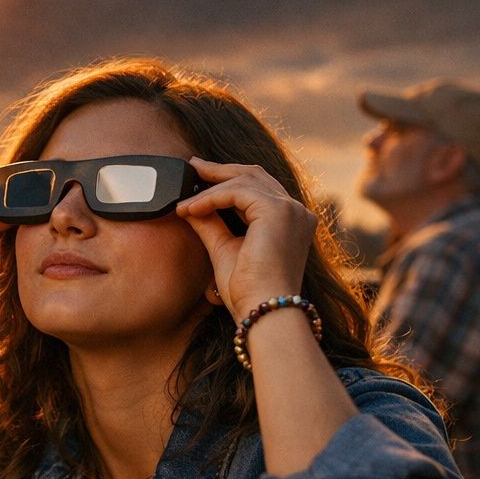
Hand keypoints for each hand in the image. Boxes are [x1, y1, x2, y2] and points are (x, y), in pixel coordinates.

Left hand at [173, 158, 317, 318]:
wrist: (263, 311)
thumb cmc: (248, 291)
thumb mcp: (224, 249)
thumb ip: (210, 224)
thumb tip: (189, 206)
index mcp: (290, 220)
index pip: (258, 187)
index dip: (227, 179)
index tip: (198, 178)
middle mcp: (296, 211)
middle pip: (254, 174)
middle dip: (219, 170)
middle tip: (191, 167)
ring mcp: (290, 209)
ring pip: (244, 180)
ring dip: (209, 188)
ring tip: (183, 201)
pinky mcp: (277, 211)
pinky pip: (237, 191)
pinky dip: (211, 197)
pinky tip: (192, 209)